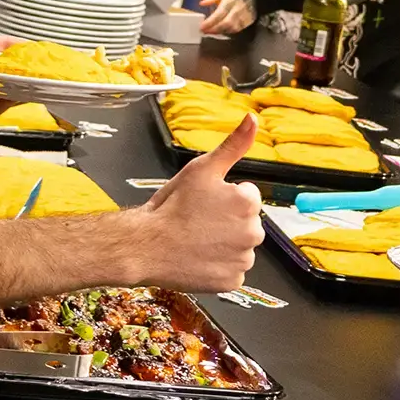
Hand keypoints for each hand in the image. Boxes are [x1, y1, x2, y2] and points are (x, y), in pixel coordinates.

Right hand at [131, 116, 264, 290]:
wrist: (145, 245)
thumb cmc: (171, 206)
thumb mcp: (202, 168)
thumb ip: (233, 144)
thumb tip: (253, 118)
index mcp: (249, 203)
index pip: (246, 197)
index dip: (222, 198)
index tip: (203, 203)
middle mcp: (254, 232)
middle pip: (245, 223)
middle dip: (226, 221)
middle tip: (197, 222)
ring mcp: (243, 259)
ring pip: (239, 247)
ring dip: (223, 244)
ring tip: (196, 239)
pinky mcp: (232, 281)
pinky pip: (231, 270)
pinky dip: (217, 266)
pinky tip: (198, 258)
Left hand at [200, 0, 255, 36]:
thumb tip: (202, 3)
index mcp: (231, 0)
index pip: (219, 14)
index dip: (210, 22)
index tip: (202, 27)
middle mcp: (238, 9)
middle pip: (225, 23)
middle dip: (214, 29)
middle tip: (205, 32)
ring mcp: (244, 16)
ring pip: (232, 28)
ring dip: (221, 32)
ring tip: (212, 31)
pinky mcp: (249, 21)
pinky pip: (238, 29)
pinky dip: (229, 31)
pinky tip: (223, 30)